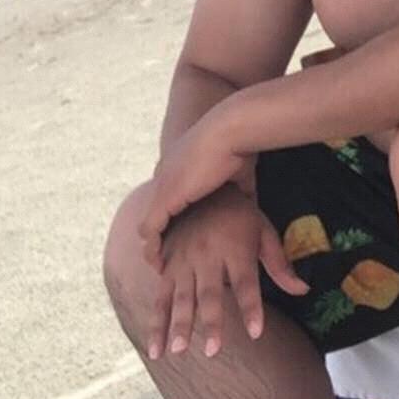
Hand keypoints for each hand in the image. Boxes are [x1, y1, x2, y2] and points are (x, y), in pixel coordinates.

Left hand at [139, 105, 252, 267]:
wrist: (231, 131)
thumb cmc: (239, 145)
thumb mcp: (238, 174)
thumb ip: (240, 191)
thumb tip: (251, 206)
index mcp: (181, 167)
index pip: (170, 200)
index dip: (174, 222)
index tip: (182, 241)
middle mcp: (165, 176)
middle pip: (155, 214)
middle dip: (159, 238)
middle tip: (166, 260)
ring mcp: (162, 186)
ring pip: (148, 225)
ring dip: (154, 247)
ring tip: (161, 267)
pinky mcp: (164, 197)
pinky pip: (150, 230)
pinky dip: (153, 248)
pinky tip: (159, 264)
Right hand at [147, 185, 308, 359]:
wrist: (201, 188)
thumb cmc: (239, 214)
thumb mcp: (263, 230)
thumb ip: (279, 264)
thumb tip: (304, 290)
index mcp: (235, 247)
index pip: (246, 283)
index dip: (251, 307)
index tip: (256, 333)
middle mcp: (208, 255)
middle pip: (210, 293)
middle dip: (211, 322)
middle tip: (213, 351)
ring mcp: (184, 261)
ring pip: (180, 298)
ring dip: (178, 326)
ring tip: (178, 352)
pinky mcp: (166, 266)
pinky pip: (159, 298)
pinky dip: (156, 323)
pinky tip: (155, 350)